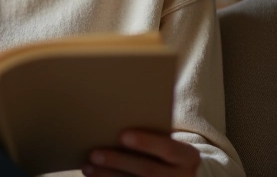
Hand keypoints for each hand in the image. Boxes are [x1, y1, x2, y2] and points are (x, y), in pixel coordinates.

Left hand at [83, 130, 199, 176]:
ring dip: (108, 176)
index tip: (122, 135)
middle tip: (94, 154)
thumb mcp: (168, 141)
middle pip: (148, 170)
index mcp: (188, 157)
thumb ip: (153, 131)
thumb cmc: (166, 151)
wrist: (183, 176)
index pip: (169, 148)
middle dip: (119, 162)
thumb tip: (120, 108)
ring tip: (88, 167)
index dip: (146, 142)